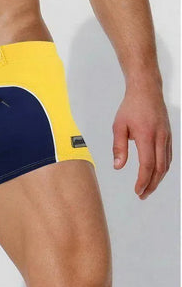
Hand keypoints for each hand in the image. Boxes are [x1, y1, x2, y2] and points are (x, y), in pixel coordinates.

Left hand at [112, 83, 171, 198]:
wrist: (146, 91)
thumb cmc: (130, 107)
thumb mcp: (118, 126)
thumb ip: (119, 147)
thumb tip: (118, 166)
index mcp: (146, 136)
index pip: (147, 165)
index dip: (143, 181)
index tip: (137, 191)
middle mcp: (160, 138)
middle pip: (159, 169)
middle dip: (152, 185)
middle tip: (142, 195)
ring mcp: (167, 137)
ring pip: (166, 164)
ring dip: (158, 179)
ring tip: (148, 188)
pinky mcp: (169, 136)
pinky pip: (168, 156)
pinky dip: (162, 169)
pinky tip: (155, 174)